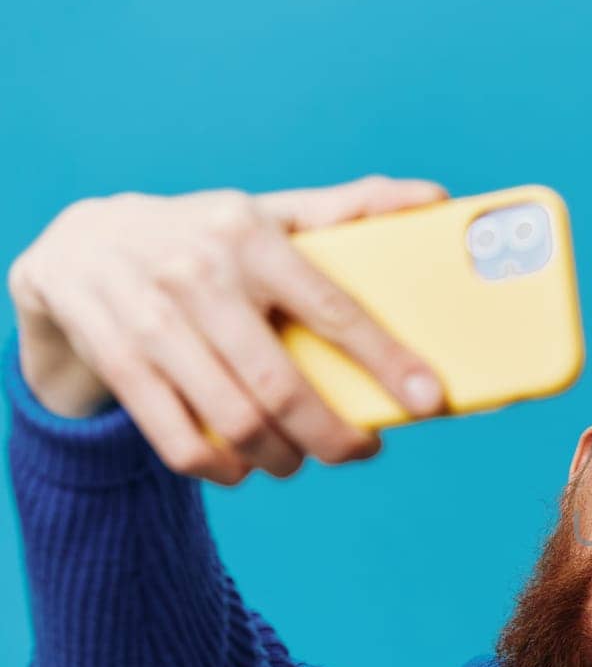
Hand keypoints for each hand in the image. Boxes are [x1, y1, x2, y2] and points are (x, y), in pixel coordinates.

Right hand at [8, 174, 450, 484]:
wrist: (80, 245)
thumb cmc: (204, 237)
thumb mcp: (269, 213)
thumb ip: (350, 209)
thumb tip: (435, 198)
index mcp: (249, 234)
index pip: (333, 309)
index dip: (386, 361)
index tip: (429, 401)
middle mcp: (198, 274)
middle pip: (282, 385)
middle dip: (333, 436)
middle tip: (358, 450)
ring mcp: (150, 319)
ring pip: (235, 420)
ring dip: (282, 457)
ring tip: (300, 459)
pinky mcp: (116, 359)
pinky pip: (179, 440)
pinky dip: (221, 467)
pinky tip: (242, 467)